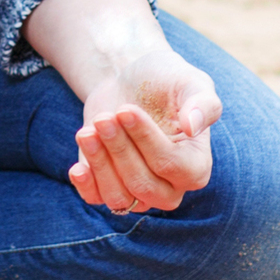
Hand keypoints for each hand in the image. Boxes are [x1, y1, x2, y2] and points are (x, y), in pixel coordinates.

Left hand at [70, 44, 224, 213]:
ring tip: (87, 131)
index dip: (145, 140)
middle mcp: (171, 187)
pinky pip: (97, 199)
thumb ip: (202, 103)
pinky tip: (77, 166)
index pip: (171, 165)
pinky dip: (86, 184)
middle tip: (104, 117)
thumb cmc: (165, 80)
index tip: (125, 111)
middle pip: (143, 184)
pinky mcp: (110, 187)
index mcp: (196, 166)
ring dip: (100, 163)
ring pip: (119, 197)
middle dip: (120, 149)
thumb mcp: (190, 81)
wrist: (130, 80)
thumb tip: (194, 126)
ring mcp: (139, 192)